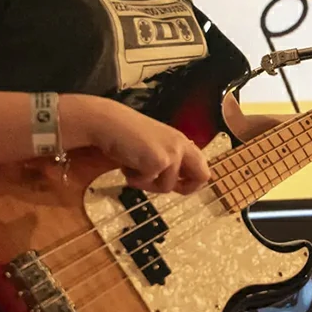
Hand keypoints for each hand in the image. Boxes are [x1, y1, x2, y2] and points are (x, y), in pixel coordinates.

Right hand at [65, 95, 210, 194]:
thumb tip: (175, 182)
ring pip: (167, 187)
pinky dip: (134, 179)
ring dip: (146, 183)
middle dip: (186, 188)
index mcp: (181, 142)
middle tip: (163, 186)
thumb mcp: (154, 147)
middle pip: (202, 176)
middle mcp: (181, 146)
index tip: (176, 186)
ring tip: (133, 165)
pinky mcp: (159, 162)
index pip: (201, 167)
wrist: (109, 123)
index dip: (190, 182)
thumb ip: (167, 160)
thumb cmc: (126, 135)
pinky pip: (148, 183)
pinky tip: (127, 163)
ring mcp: (172, 154)